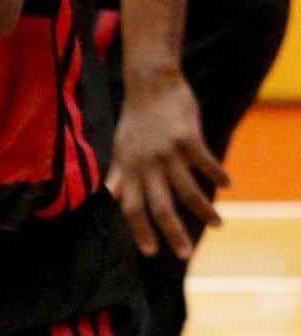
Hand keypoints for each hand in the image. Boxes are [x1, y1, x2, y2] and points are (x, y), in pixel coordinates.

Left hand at [107, 68, 229, 259]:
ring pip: (187, 190)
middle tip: (185, 254)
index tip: (151, 252)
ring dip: (203, 211)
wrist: (150, 82)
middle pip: (160, 206)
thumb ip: (118, 174)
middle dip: (172, 233)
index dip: (140, 230)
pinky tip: (226, 183)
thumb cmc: (136, 118)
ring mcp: (167, 151)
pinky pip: (205, 162)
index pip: (132, 206)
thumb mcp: (121, 146)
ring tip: (217, 225)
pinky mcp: (186, 138)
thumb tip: (108, 196)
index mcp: (129, 167)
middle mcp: (146, 163)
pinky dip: (217, 174)